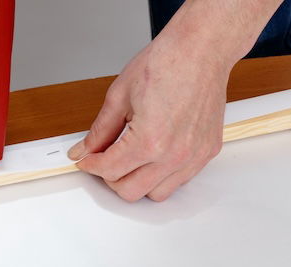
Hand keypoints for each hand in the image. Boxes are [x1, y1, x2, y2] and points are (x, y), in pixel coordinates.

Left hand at [68, 0, 281, 201]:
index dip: (91, 165)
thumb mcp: (120, 95)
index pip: (109, 170)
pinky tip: (153, 156)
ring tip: (130, 160)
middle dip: (111, 178)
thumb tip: (84, 150)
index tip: (86, 159)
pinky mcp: (206, 153)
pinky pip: (179, 180)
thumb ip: (100, 131)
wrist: (202, 49)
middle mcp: (174, 155)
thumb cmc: (167, 62)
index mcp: (150, 140)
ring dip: (138, 182)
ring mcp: (193, 157)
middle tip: (105, 160)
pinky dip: (162, 175)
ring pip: (156, 194)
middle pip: (130, 191)